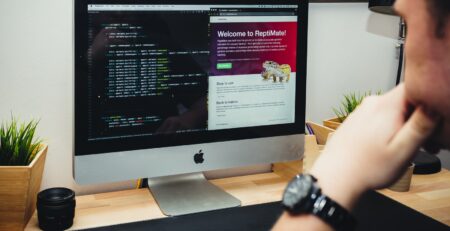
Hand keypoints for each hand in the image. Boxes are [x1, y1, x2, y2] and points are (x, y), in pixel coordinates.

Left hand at [310, 84, 438, 209]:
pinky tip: (389, 147)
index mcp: (386, 106)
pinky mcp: (356, 120)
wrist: (335, 178)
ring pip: (393, 110)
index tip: (434, 122)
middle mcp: (372, 103)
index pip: (415, 86)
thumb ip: (421, 126)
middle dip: (419, 118)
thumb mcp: (403, 150)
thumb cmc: (366, 169)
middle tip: (428, 143)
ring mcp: (362, 111)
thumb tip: (434, 104)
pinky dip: (389, 129)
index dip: (430, 101)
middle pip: (405, 100)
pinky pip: (379, 118)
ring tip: (406, 149)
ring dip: (405, 125)